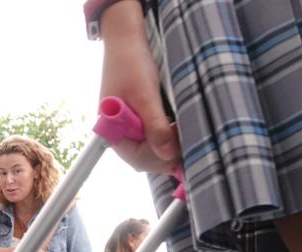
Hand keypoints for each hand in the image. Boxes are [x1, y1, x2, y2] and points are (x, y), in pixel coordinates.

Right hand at [99, 2, 180, 172]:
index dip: (161, 156)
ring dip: (168, 147)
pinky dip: (167, 138)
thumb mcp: (145, 96)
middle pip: (145, 158)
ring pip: (151, 150)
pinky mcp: (138, 120)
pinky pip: (153, 138)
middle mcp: (120, 134)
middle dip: (166, 154)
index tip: (180, 142)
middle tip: (188, 139)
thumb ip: (155, 127)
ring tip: (184, 134)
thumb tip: (168, 156)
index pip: (138, 158)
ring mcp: (129, 128)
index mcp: (113, 132)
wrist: (127, 42)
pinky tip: (178, 130)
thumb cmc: (131, 66)